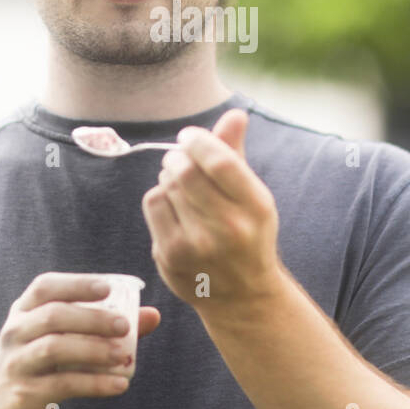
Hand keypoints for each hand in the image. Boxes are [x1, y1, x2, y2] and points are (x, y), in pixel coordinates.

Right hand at [0, 272, 160, 408]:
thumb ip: (107, 327)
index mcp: (23, 312)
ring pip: (54, 348)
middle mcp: (15, 333)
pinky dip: (95, 383)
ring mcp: (16, 364)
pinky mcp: (25, 394)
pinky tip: (120, 384)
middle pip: (53, 316)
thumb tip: (153, 315)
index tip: (108, 287)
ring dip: (94, 349)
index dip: (77, 284)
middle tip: (125, 325)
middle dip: (92, 318)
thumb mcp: (65, 341)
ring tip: (124, 356)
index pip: (45, 287)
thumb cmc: (42, 368)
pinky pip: (62, 384)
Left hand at [142, 109, 284, 315]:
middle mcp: (228, 228)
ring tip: (180, 184)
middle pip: (186, 172)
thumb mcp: (252, 195)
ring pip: (166, 186)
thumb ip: (237, 154)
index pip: (219, 161)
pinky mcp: (171, 256)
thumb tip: (235, 113)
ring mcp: (197, 245)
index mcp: (256, 207)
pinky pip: (153, 205)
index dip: (198, 141)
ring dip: (168, 176)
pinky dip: (159, 197)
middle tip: (179, 158)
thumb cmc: (247, 234)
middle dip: (178, 157)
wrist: (241, 295)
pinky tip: (173, 207)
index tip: (190, 137)